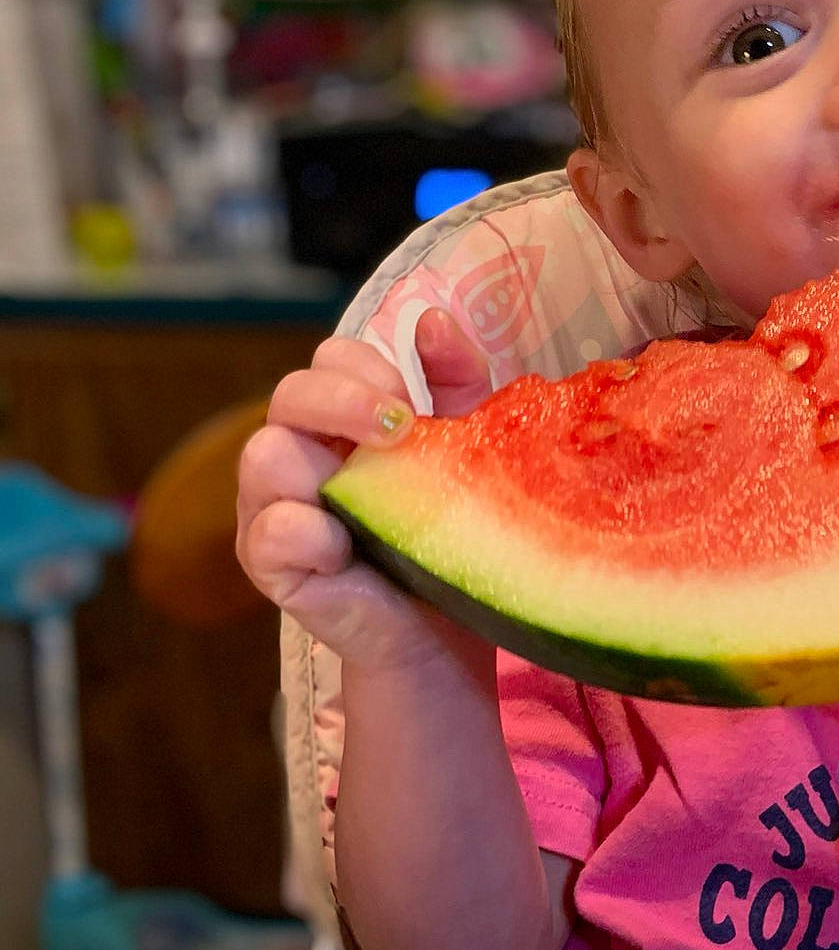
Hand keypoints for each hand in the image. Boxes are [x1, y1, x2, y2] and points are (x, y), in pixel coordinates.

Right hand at [237, 309, 492, 669]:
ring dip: (325, 467)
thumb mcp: (462, 446)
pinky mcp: (270, 563)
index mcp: (338, 422)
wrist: (446, 629)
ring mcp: (273, 508)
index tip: (414, 407)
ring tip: (377, 496)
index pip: (329, 361)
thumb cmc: (447, 532)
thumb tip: (432, 319)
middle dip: (345, 400)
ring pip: (265, 454)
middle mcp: (298, 454)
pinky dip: (308, 532)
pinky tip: (347, 547)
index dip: (368, 371)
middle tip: (400, 430)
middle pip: (290, 393)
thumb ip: (453, 382)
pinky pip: (270, 530)